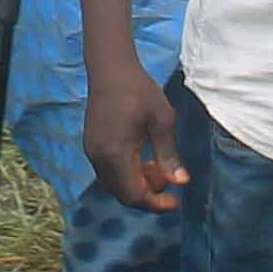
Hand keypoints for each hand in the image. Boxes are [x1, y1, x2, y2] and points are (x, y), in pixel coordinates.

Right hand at [82, 60, 185, 212]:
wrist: (110, 68)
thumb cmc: (139, 90)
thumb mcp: (162, 120)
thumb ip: (169, 154)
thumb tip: (181, 182)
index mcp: (116, 153)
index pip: (134, 194)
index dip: (155, 203)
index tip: (175, 201)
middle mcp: (99, 157)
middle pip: (122, 193)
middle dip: (147, 194)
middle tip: (168, 178)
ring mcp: (92, 151)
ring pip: (114, 184)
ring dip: (136, 183)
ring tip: (156, 167)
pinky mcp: (91, 144)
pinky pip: (108, 172)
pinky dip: (126, 173)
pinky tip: (140, 158)